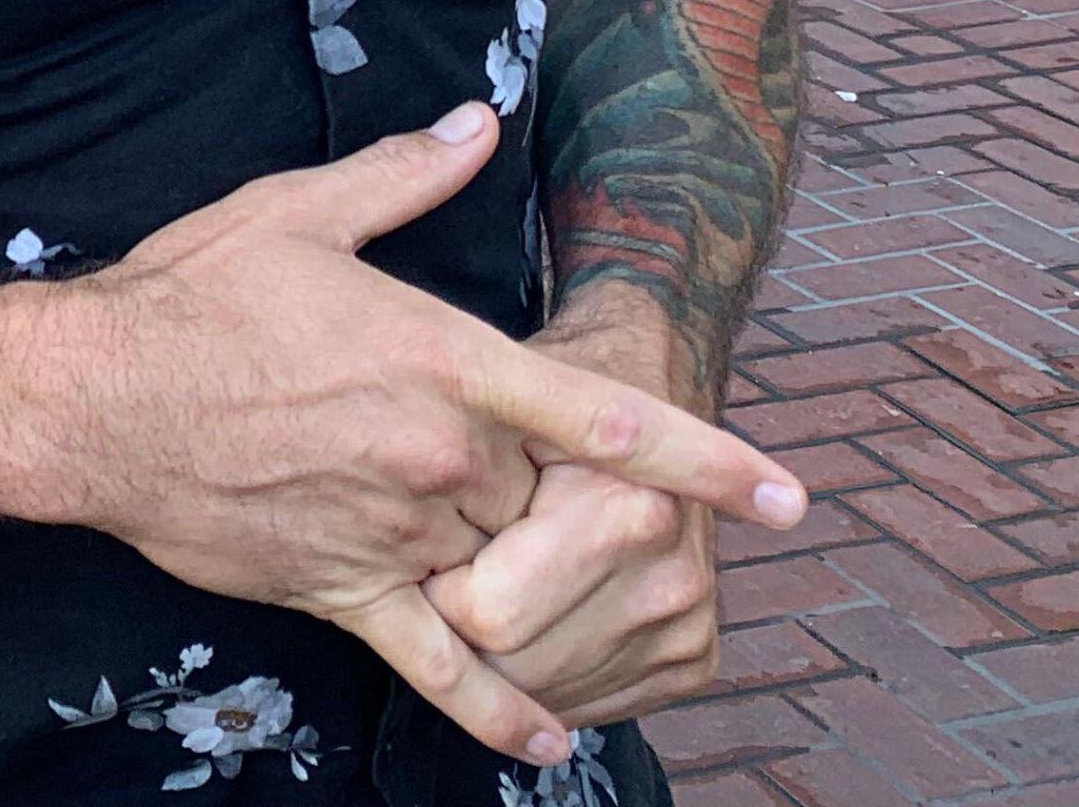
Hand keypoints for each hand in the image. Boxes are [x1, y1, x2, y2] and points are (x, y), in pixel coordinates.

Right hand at [0, 104, 802, 769]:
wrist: (90, 399)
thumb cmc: (193, 296)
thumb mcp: (298, 213)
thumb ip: (405, 174)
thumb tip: (478, 122)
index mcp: (444, 360)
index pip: (606, 418)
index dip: (707, 460)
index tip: (790, 495)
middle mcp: (440, 457)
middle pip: (550, 493)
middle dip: (546, 483)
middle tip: (489, 446)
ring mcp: (397, 534)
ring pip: (505, 564)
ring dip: (514, 555)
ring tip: (482, 527)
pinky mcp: (345, 591)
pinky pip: (440, 663)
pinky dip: (498, 706)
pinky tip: (548, 736)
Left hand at [419, 303, 723, 724]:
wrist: (649, 377)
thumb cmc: (551, 384)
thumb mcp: (493, 400)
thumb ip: (452, 472)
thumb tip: (384, 533)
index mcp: (625, 508)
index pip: (488, 615)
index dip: (437, 588)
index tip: (428, 547)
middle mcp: (669, 572)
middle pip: (517, 662)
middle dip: (463, 628)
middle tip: (453, 568)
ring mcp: (686, 622)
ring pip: (550, 693)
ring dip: (505, 659)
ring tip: (496, 585)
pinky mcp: (694, 658)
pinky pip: (591, 703)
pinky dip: (549, 678)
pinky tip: (537, 619)